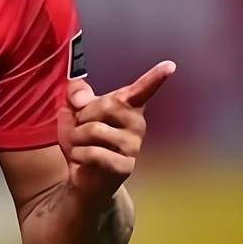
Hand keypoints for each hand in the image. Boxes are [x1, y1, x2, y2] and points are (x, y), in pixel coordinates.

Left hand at [57, 61, 174, 205]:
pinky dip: (79, 154)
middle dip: (83, 115)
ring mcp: (133, 145)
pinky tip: (81, 159)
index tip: (170, 65)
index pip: (142, 90)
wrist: (82, 177)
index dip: (155, 77)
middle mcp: (136, 123)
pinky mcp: (125, 166)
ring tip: (79, 145)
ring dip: (76, 137)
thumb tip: (80, 97)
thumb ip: (75, 95)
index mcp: (127, 107)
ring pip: (95, 130)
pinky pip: (94, 153)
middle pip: (107, 104)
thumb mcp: (72, 112)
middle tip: (79, 127)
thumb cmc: (82, 140)